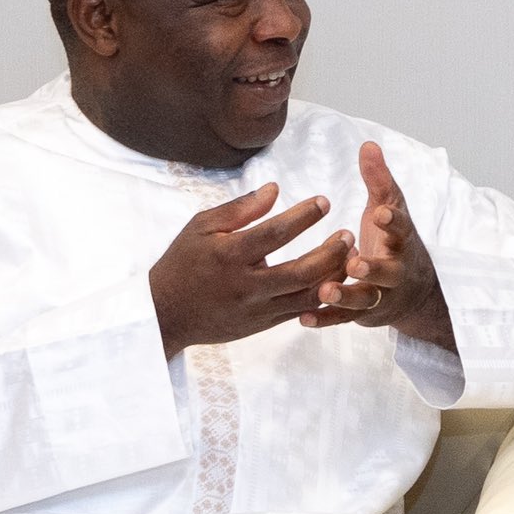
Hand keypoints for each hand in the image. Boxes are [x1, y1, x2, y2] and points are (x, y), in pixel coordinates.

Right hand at [149, 184, 352, 352]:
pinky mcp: (262, 325)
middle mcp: (245, 285)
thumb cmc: (182, 262)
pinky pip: (300, 312)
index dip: (303, 216)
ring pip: (307, 296)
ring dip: (333, 275)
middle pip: (301, 272)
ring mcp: (255, 309)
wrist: (165, 313)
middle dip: (330, 252)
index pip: (275, 234)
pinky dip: (322, 296)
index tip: (324, 202)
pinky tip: (335, 277)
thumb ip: (240, 209)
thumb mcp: (200, 227)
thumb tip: (275, 189)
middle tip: (347, 232)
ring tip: (348, 254)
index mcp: (228, 255)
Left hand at [307, 142, 454, 349]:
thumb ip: (378, 179)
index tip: (380, 214)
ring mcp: (380, 294)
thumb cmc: (394, 241)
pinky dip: (325, 319)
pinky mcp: (363, 313)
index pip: (401, 230)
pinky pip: (343, 319)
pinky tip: (304, 318)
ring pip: (365, 299)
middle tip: (355, 264)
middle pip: (388, 272)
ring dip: (346, 296)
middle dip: (373, 269)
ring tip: (326, 290)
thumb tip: (367, 144)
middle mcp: (394, 270)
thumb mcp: (391, 208)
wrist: (413, 291)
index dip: (391, 223)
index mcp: (401, 241)